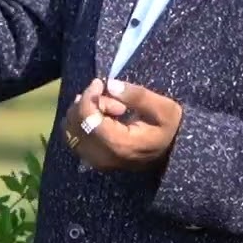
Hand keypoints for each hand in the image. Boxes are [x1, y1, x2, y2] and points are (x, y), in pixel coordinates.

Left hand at [62, 78, 183, 171]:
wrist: (172, 153)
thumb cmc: (170, 129)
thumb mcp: (163, 108)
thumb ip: (137, 95)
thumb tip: (110, 84)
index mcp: (119, 145)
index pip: (88, 120)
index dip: (89, 96)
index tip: (100, 82)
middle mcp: (102, 157)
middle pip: (76, 123)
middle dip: (89, 103)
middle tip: (116, 100)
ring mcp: (95, 161)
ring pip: (71, 129)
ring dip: (85, 111)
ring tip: (113, 109)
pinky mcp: (92, 159)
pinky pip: (73, 136)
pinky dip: (82, 121)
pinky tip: (103, 117)